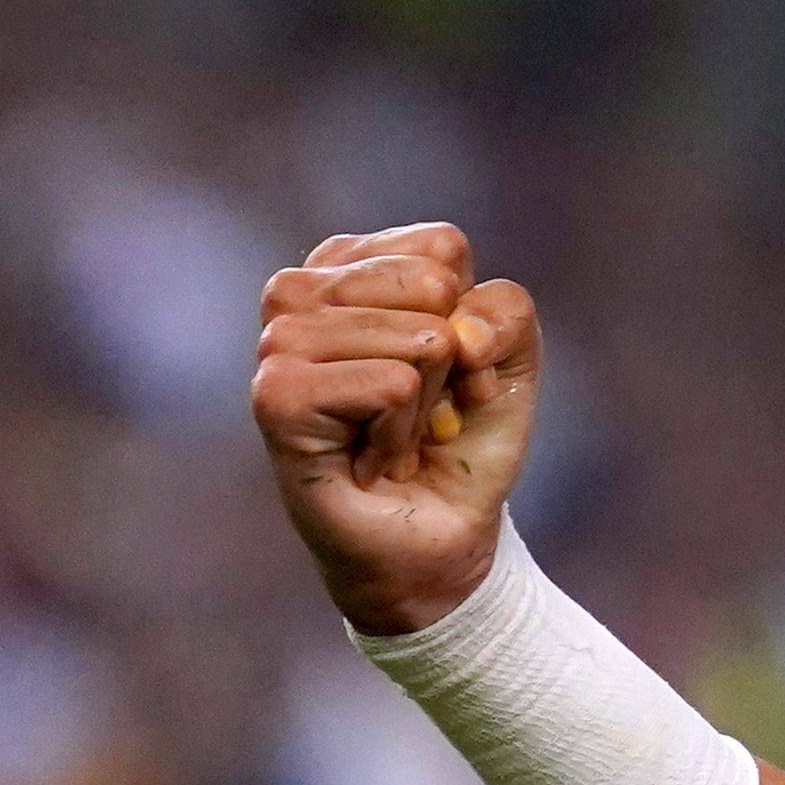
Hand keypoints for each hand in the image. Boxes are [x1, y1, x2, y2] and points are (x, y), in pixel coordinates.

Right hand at [249, 222, 542, 635]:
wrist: (439, 537)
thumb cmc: (461, 439)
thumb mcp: (509, 357)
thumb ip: (505, 311)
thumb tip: (456, 333)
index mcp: (346, 265)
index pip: (441, 248)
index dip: (470, 318)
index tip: (447, 372)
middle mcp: (297, 294)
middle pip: (432, 284)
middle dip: (451, 362)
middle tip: (416, 411)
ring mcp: (277, 344)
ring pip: (419, 338)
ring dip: (426, 406)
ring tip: (391, 438)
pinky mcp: (275, 397)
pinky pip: (394, 385)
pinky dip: (404, 435)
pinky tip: (373, 460)